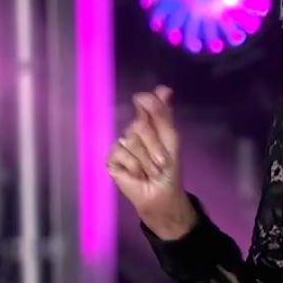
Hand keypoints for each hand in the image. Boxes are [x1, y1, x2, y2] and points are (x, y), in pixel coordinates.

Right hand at [106, 85, 195, 238]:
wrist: (160, 194)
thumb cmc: (168, 168)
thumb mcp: (171, 140)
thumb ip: (164, 115)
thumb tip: (164, 88)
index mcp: (151, 122)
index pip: (147, 102)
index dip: (149, 101)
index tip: (148, 103)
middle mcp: (134, 129)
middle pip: (140, 125)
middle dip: (154, 146)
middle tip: (160, 162)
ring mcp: (122, 144)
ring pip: (130, 140)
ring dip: (146, 160)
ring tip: (150, 171)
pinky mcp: (112, 159)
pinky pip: (120, 153)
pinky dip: (133, 166)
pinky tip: (137, 174)